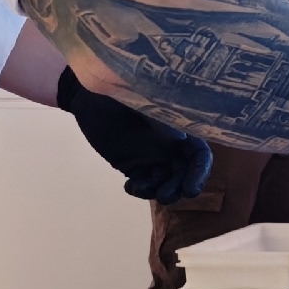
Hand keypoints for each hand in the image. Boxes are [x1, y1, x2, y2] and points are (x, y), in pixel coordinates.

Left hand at [55, 66, 213, 201]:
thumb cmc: (117, 93)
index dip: (200, 172)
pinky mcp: (132, 165)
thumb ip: (161, 116)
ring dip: (158, 192)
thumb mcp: (141, 102)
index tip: (190, 190)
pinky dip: (141, 190)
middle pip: (185, 174)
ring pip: (166, 183)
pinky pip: (145, 184)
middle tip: (162, 195)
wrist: (88, 97)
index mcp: (177, 128)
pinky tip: (128, 186)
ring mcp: (151, 156)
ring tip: (139, 188)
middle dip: (178, 189)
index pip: (199, 154)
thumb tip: (180, 136)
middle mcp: (169, 144)